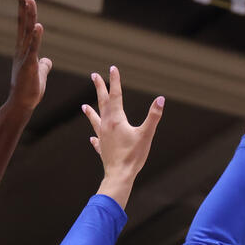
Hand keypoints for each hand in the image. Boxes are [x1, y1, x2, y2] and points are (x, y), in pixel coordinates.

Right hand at [8, 0, 51, 110]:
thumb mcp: (39, 73)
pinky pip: (33, 49)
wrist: (22, 104)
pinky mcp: (30, 66)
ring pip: (28, 32)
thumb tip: (48, 61)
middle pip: (24, 22)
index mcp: (24, 48)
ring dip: (29, 16)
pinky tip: (38, 26)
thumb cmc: (29, 90)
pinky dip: (36, 38)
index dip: (23, 7)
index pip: (24, 23)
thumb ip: (43, 64)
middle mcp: (22, 49)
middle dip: (22, 4)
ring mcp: (25, 56)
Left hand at [82, 66, 163, 180]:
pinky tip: (93, 138)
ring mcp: (103, 138)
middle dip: (99, 89)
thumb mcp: (146, 134)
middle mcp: (106, 126)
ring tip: (84, 106)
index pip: (116, 96)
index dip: (114, 81)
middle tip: (94, 76)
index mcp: (117, 120)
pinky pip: (97, 141)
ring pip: (95, 121)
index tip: (112, 68)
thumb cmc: (133, 156)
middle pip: (102, 104)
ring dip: (91, 112)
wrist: (119, 175)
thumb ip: (153, 116)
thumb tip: (160, 99)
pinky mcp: (103, 149)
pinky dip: (95, 137)